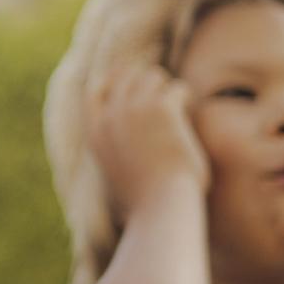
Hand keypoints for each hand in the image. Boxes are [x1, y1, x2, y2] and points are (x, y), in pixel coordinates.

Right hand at [85, 65, 208, 217]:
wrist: (161, 207)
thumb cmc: (145, 204)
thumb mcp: (114, 179)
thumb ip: (113, 160)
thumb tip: (118, 171)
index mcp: (94, 133)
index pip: (94, 90)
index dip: (112, 81)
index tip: (129, 81)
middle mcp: (110, 116)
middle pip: (125, 76)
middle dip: (144, 82)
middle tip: (163, 95)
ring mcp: (134, 108)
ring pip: (153, 76)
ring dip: (167, 89)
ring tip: (178, 104)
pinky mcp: (161, 107)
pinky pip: (178, 88)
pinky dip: (185, 98)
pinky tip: (190, 110)